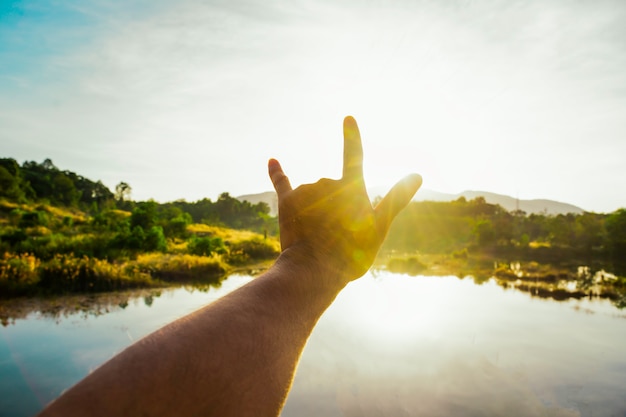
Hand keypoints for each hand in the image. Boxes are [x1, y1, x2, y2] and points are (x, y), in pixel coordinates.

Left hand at [268, 116, 421, 283]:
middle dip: (335, 208)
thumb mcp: (379, 228)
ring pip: (313, 194)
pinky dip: (277, 172)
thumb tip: (418, 175)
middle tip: (338, 236)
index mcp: (351, 187)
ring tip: (319, 237)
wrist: (313, 270)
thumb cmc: (352, 252)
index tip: (347, 117)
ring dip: (316, 211)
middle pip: (333, 189)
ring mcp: (306, 190)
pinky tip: (272, 161)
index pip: (354, 155)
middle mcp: (327, 182)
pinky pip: (281, 182)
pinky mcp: (287, 201)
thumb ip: (396, 198)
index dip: (351, 136)